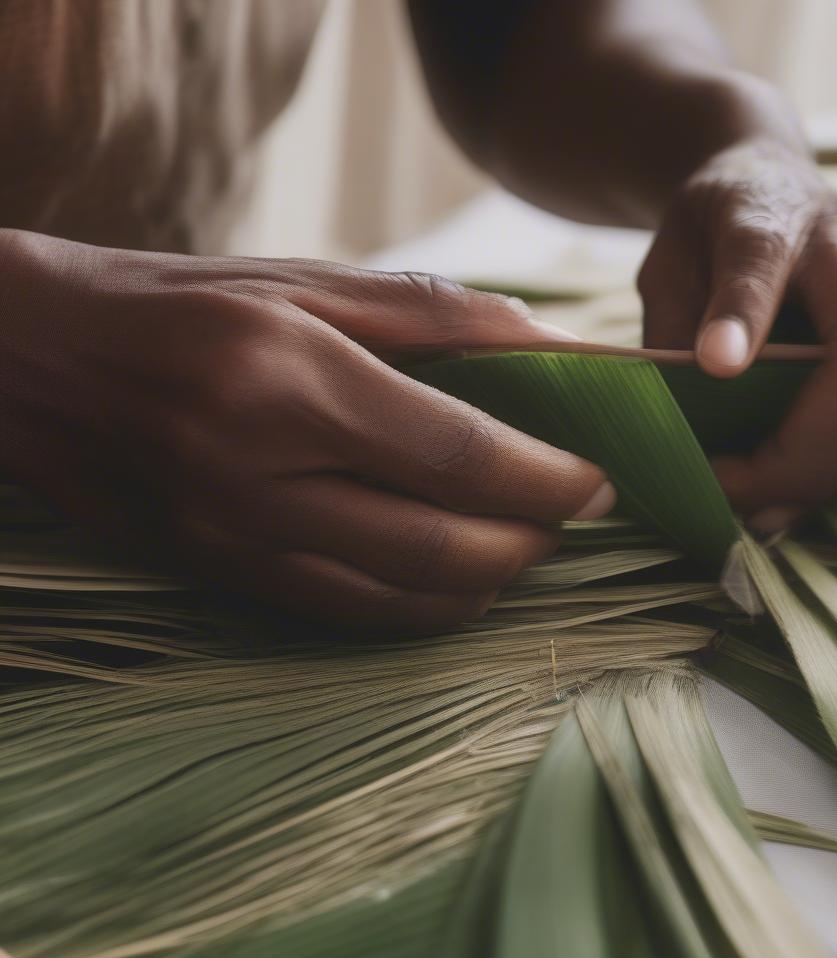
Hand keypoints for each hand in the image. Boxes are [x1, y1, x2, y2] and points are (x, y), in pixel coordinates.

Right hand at [0, 232, 614, 630]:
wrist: (30, 362)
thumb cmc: (177, 304)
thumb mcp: (305, 280)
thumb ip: (437, 315)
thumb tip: (552, 350)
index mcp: (289, 381)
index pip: (458, 455)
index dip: (548, 478)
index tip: (599, 480)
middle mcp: (260, 477)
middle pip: (443, 548)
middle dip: (533, 541)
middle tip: (572, 513)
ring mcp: (236, 544)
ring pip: (403, 602)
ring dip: (488, 583)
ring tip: (522, 542)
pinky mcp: (222, 580)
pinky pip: (350, 617)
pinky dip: (423, 606)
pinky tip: (454, 576)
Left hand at [638, 139, 836, 529]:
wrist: (773, 189)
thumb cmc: (712, 236)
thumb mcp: (667, 267)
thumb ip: (673, 333)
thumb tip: (681, 427)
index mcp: (772, 213)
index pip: (762, 257)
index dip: (743, 312)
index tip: (716, 363)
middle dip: (814, 445)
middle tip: (740, 498)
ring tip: (766, 510)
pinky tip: (803, 490)